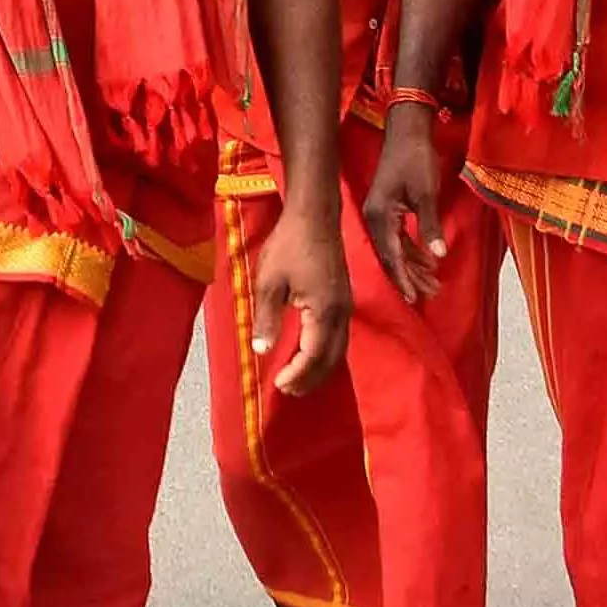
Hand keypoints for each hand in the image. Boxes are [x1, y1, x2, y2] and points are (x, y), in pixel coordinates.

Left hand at [249, 197, 353, 394]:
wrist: (315, 215)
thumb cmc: (289, 245)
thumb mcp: (269, 282)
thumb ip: (266, 318)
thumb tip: (261, 350)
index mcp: (324, 312)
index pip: (313, 356)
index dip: (297, 374)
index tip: (279, 384)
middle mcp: (341, 313)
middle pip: (331, 358)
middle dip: (312, 379)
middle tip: (290, 390)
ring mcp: (345, 305)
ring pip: (339, 349)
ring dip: (321, 368)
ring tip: (300, 379)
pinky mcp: (344, 297)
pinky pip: (340, 336)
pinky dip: (327, 352)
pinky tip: (313, 352)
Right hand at [358, 108, 447, 304]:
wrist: (407, 131)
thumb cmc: (416, 159)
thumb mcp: (426, 193)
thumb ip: (429, 226)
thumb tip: (438, 256)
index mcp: (380, 216)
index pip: (392, 256)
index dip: (404, 279)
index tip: (415, 298)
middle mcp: (376, 219)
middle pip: (392, 257)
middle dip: (411, 277)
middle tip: (430, 294)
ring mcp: (380, 214)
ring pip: (396, 249)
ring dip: (414, 265)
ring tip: (433, 283)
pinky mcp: (388, 209)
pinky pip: (399, 237)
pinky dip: (413, 250)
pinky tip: (428, 260)